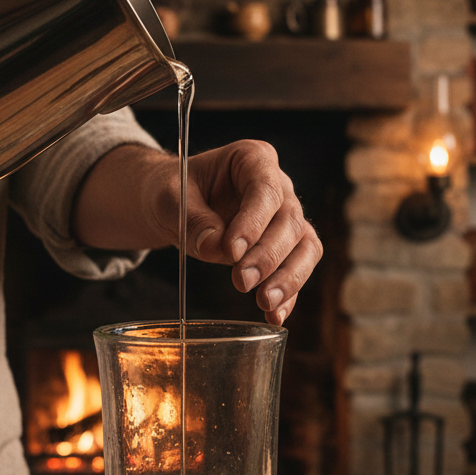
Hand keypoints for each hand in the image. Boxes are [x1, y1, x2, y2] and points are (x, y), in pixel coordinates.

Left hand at [175, 141, 322, 324]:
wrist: (175, 204)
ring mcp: (286, 217)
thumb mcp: (170, 197)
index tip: (232, 251)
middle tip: (241, 282)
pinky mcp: (285, 247)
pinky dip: (288, 295)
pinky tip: (274, 316)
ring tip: (265, 304)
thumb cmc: (174, 191)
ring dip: (289, 278)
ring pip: (305, 247)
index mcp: (253, 158)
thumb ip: (192, 218)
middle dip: (268, 256)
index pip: (265, 189)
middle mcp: (279, 186)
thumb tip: (215, 247)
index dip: (254, 222)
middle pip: (289, 221)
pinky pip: (297, 270)